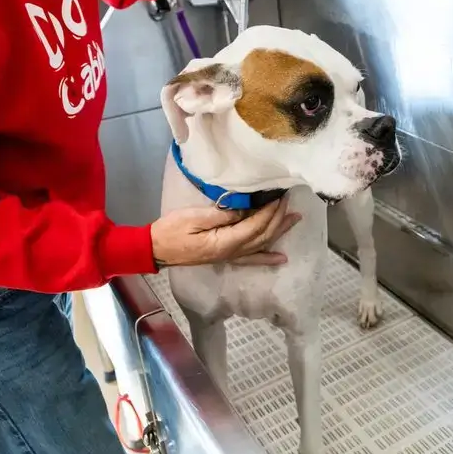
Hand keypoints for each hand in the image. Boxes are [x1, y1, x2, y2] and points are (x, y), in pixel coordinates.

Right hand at [150, 198, 299, 267]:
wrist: (157, 249)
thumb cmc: (172, 230)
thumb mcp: (195, 217)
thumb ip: (222, 215)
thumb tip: (245, 209)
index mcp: (226, 242)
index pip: (256, 225)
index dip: (270, 211)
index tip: (278, 195)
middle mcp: (233, 252)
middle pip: (263, 235)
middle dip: (278, 217)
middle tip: (289, 200)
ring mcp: (231, 256)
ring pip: (262, 244)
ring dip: (279, 231)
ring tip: (295, 219)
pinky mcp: (226, 256)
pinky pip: (252, 258)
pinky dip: (267, 257)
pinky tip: (281, 258)